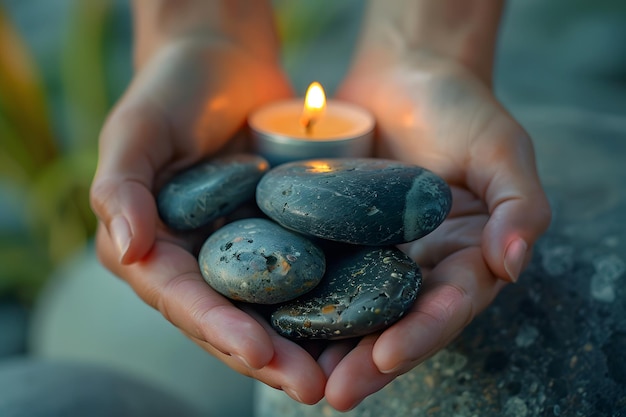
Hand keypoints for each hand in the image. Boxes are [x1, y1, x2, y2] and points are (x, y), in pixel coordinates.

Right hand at [90, 37, 329, 403]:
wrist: (221, 59)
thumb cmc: (170, 89)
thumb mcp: (136, 129)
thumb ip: (122, 186)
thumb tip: (127, 246)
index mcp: (151, 247)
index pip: (182, 298)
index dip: (218, 328)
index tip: (259, 353)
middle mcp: (195, 259)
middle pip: (230, 317)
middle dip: (268, 356)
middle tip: (314, 388)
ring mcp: (239, 249)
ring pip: (269, 308)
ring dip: (302, 343)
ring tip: (341, 375)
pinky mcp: (278, 233)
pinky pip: (302, 271)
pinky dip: (325, 297)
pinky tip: (359, 320)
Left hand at [316, 54, 551, 409]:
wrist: (405, 72)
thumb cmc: (461, 107)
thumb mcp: (501, 148)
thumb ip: (518, 204)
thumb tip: (513, 264)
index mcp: (461, 258)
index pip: (445, 307)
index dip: (421, 334)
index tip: (388, 355)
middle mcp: (413, 266)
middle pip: (391, 323)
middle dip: (364, 360)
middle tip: (330, 394)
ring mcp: (368, 252)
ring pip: (346, 308)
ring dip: (323, 344)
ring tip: (293, 374)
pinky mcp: (331, 232)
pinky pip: (312, 267)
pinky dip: (291, 295)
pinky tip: (263, 317)